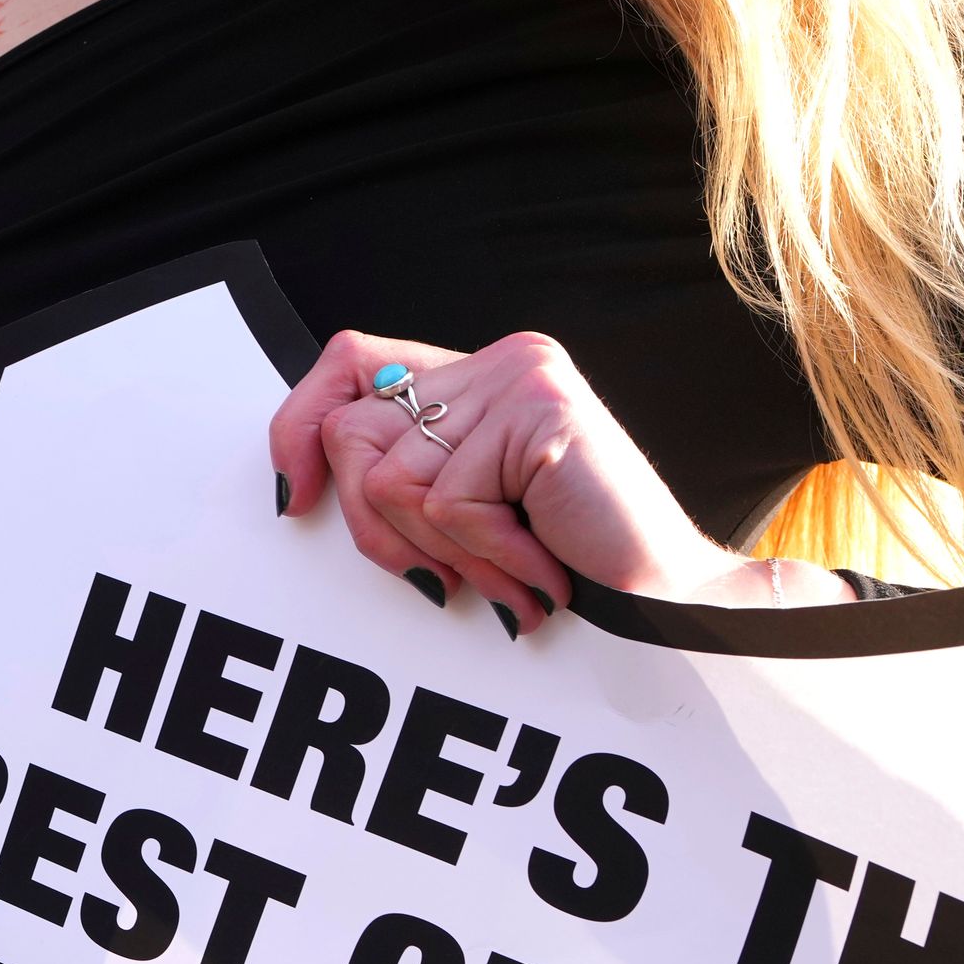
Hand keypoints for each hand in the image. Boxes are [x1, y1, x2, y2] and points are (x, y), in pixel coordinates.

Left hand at [268, 329, 844, 628]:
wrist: (665, 603)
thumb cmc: (564, 568)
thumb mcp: (460, 517)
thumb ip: (400, 476)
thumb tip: (301, 480)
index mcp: (475, 378)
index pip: (349, 360)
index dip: (300, 425)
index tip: (297, 502)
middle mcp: (497, 361)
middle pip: (352, 433)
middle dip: (378, 530)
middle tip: (445, 581)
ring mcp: (521, 376)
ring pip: (391, 477)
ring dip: (443, 555)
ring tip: (510, 577)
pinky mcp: (539, 409)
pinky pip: (446, 500)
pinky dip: (485, 555)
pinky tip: (541, 572)